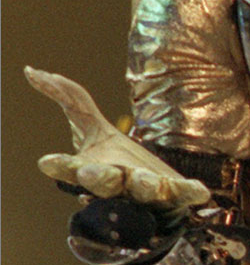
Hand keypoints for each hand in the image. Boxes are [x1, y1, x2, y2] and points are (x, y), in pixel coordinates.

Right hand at [26, 67, 208, 206]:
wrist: (152, 189)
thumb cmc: (116, 159)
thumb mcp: (90, 125)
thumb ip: (68, 98)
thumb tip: (32, 70)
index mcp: (93, 168)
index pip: (71, 169)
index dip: (60, 166)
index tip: (47, 162)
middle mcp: (118, 183)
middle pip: (105, 182)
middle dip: (99, 177)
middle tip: (92, 172)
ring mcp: (146, 191)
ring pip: (143, 190)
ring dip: (145, 185)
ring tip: (149, 182)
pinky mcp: (174, 193)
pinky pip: (183, 194)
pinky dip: (191, 194)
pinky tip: (201, 193)